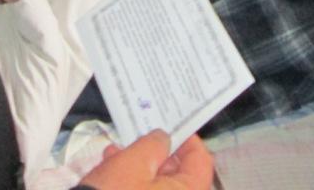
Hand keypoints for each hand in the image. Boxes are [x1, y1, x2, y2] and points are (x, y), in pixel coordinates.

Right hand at [79, 130, 213, 189]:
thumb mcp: (134, 161)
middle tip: (141, 137)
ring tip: (117, 152)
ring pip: (159, 185)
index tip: (176, 128)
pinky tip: (112, 168)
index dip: (189, 141)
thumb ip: (154, 144)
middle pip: (179, 175)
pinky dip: (134, 182)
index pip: (201, 162)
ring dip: (140, 166)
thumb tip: (163, 138)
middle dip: (157, 153)